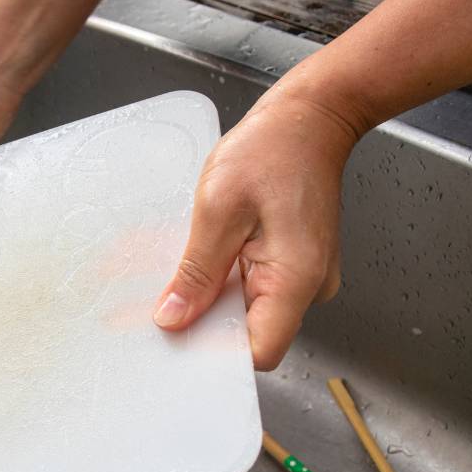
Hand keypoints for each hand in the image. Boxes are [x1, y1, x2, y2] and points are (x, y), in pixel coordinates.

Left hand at [152, 90, 358, 369]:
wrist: (310, 119)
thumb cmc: (271, 150)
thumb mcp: (218, 209)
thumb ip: (197, 272)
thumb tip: (174, 319)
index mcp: (295, 280)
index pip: (258, 352)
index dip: (214, 352)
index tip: (175, 338)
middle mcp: (308, 288)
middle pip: (250, 334)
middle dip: (205, 322)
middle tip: (161, 303)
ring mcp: (303, 277)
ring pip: (248, 310)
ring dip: (212, 297)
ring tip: (184, 270)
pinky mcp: (293, 264)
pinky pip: (253, 286)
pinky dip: (225, 279)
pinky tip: (205, 257)